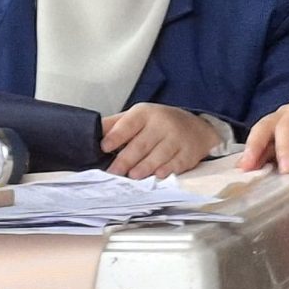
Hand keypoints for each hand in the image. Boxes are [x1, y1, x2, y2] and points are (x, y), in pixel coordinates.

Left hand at [100, 102, 219, 180]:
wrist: (197, 127)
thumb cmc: (159, 124)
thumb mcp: (138, 117)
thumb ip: (115, 125)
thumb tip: (90, 132)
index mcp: (145, 113)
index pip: (128, 124)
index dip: (116, 136)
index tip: (104, 147)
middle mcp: (162, 123)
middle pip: (141, 144)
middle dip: (126, 160)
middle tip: (113, 172)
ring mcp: (177, 138)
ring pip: (158, 155)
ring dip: (144, 167)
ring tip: (133, 176)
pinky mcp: (188, 153)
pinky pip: (176, 164)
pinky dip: (166, 170)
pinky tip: (157, 175)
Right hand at [239, 97, 288, 195]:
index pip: (287, 126)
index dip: (283, 146)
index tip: (285, 170)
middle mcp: (287, 115)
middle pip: (265, 127)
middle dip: (255, 146)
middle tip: (247, 167)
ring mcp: (280, 129)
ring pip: (259, 137)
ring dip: (250, 154)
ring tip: (242, 172)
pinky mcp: (276, 144)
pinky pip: (262, 150)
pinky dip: (254, 160)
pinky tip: (247, 173)